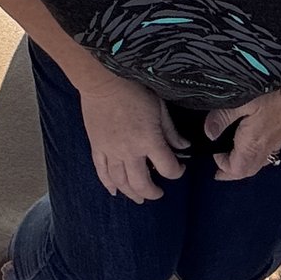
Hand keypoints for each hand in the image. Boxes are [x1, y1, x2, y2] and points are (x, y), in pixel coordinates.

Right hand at [76, 71, 184, 200]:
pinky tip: (115, 191)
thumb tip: (183, 147)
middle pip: (142, 184)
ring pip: (121, 182)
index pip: (167, 168)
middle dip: (152, 192)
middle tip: (158, 193)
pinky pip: (102, 172)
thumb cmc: (134, 91)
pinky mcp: (97, 148)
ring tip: (139, 198)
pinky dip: (108, 184)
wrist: (103, 82)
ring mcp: (111, 152)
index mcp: (149, 140)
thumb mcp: (159, 108)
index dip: (176, 172)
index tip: (179, 168)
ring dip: (131, 193)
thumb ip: (171, 131)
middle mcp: (130, 151)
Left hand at [204, 85, 280, 179]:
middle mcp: (264, 149)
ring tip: (236, 159)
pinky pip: (269, 153)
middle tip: (222, 170)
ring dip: (245, 165)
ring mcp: (276, 144)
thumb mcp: (242, 102)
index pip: (234, 169)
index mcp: (251, 145)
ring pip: (258, 164)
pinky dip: (257, 155)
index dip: (222, 165)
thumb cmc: (275, 98)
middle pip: (247, 171)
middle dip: (232, 172)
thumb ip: (223, 117)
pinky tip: (255, 143)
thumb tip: (209, 132)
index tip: (215, 153)